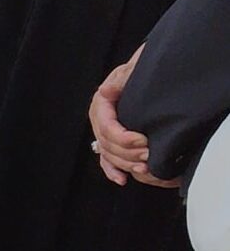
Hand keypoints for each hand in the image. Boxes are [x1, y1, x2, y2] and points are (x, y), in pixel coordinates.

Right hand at [89, 49, 177, 187]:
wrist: (145, 74)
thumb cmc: (140, 72)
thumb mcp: (131, 71)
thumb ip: (121, 80)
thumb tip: (105, 91)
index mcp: (101, 104)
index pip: (107, 127)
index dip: (124, 138)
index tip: (144, 140)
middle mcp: (99, 120)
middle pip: (108, 144)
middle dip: (129, 153)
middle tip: (151, 155)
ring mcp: (104, 132)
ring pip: (109, 155)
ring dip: (126, 164)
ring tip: (146, 167)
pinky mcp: (111, 141)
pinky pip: (107, 160)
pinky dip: (112, 171)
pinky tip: (122, 180)